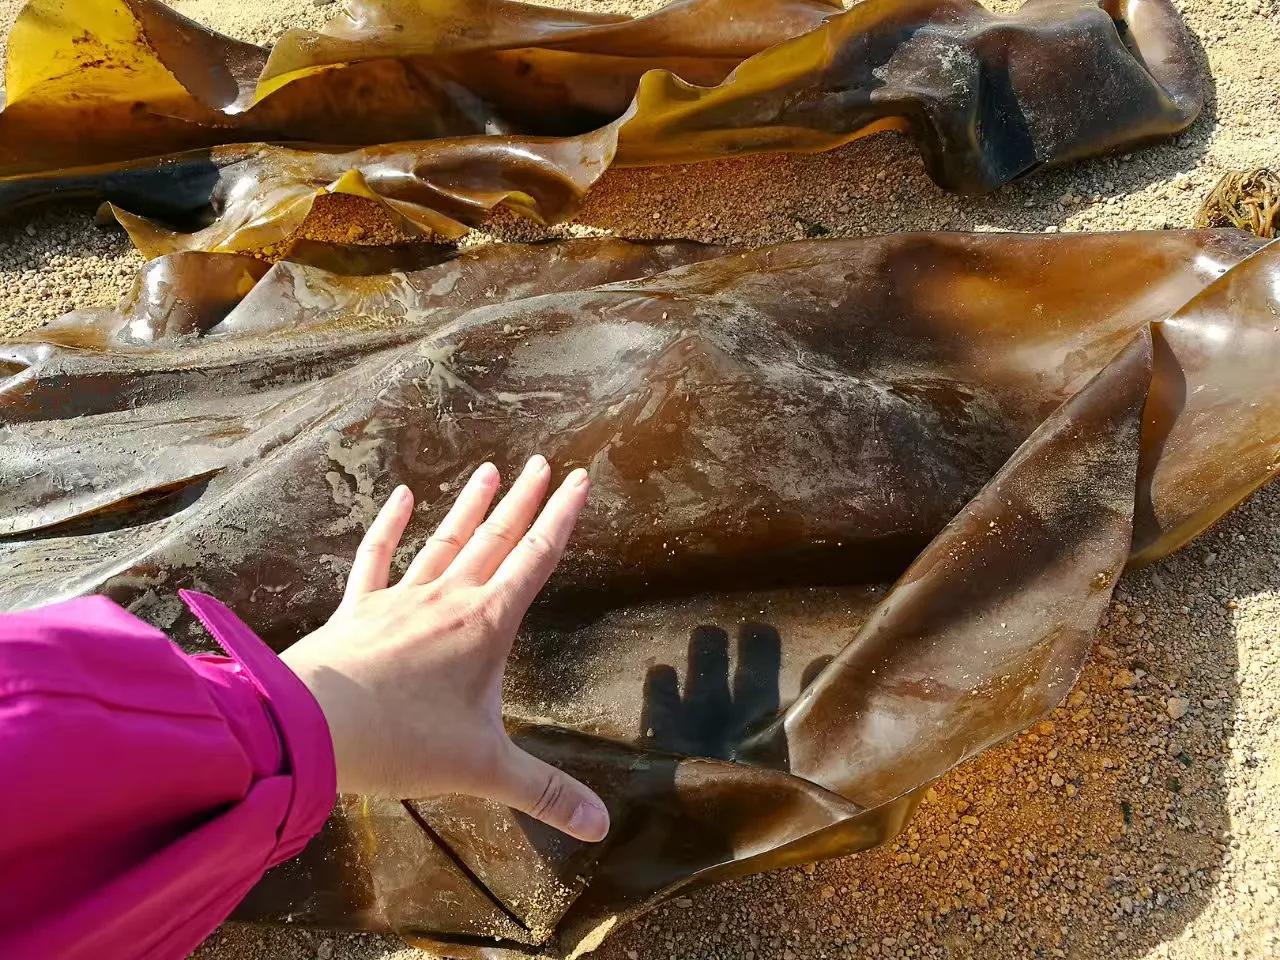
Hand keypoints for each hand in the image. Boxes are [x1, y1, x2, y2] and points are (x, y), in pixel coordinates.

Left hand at [280, 456, 608, 841]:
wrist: (311, 728)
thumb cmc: (402, 744)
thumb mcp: (484, 772)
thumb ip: (545, 794)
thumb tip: (602, 826)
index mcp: (487, 625)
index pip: (537, 560)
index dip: (562, 518)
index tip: (578, 480)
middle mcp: (448, 599)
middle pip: (496, 539)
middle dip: (524, 501)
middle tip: (543, 462)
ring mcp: (400, 599)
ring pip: (445, 540)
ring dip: (471, 506)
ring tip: (491, 469)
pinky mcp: (358, 610)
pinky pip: (376, 557)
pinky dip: (389, 526)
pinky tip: (402, 498)